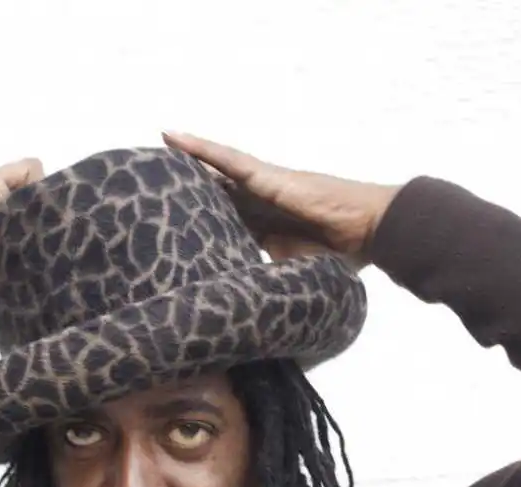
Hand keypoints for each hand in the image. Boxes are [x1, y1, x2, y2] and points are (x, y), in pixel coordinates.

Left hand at [0, 156, 44, 334]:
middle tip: (56, 233)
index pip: (37, 180)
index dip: (45, 188)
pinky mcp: (18, 274)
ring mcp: (13, 248)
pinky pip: (43, 262)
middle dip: (53, 217)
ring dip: (51, 243)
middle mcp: (5, 218)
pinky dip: (48, 263)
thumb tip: (46, 183)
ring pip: (46, 236)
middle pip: (43, 209)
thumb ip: (12, 175)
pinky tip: (50, 267)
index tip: (50, 208)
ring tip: (55, 252)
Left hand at [162, 131, 400, 268]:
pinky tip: (174, 139)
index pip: (222, 221)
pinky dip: (202, 150)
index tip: (166, 225)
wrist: (372, 231)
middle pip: (213, 192)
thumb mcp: (293, 275)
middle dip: (183, 187)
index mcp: (264, 226)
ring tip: (152, 149)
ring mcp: (263, 187)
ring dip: (184, 160)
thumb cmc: (342, 255)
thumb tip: (249, 314)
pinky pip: (228, 161)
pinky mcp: (269, 178)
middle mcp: (259, 202)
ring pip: (215, 171)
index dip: (195, 219)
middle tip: (147, 182)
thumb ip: (268, 284)